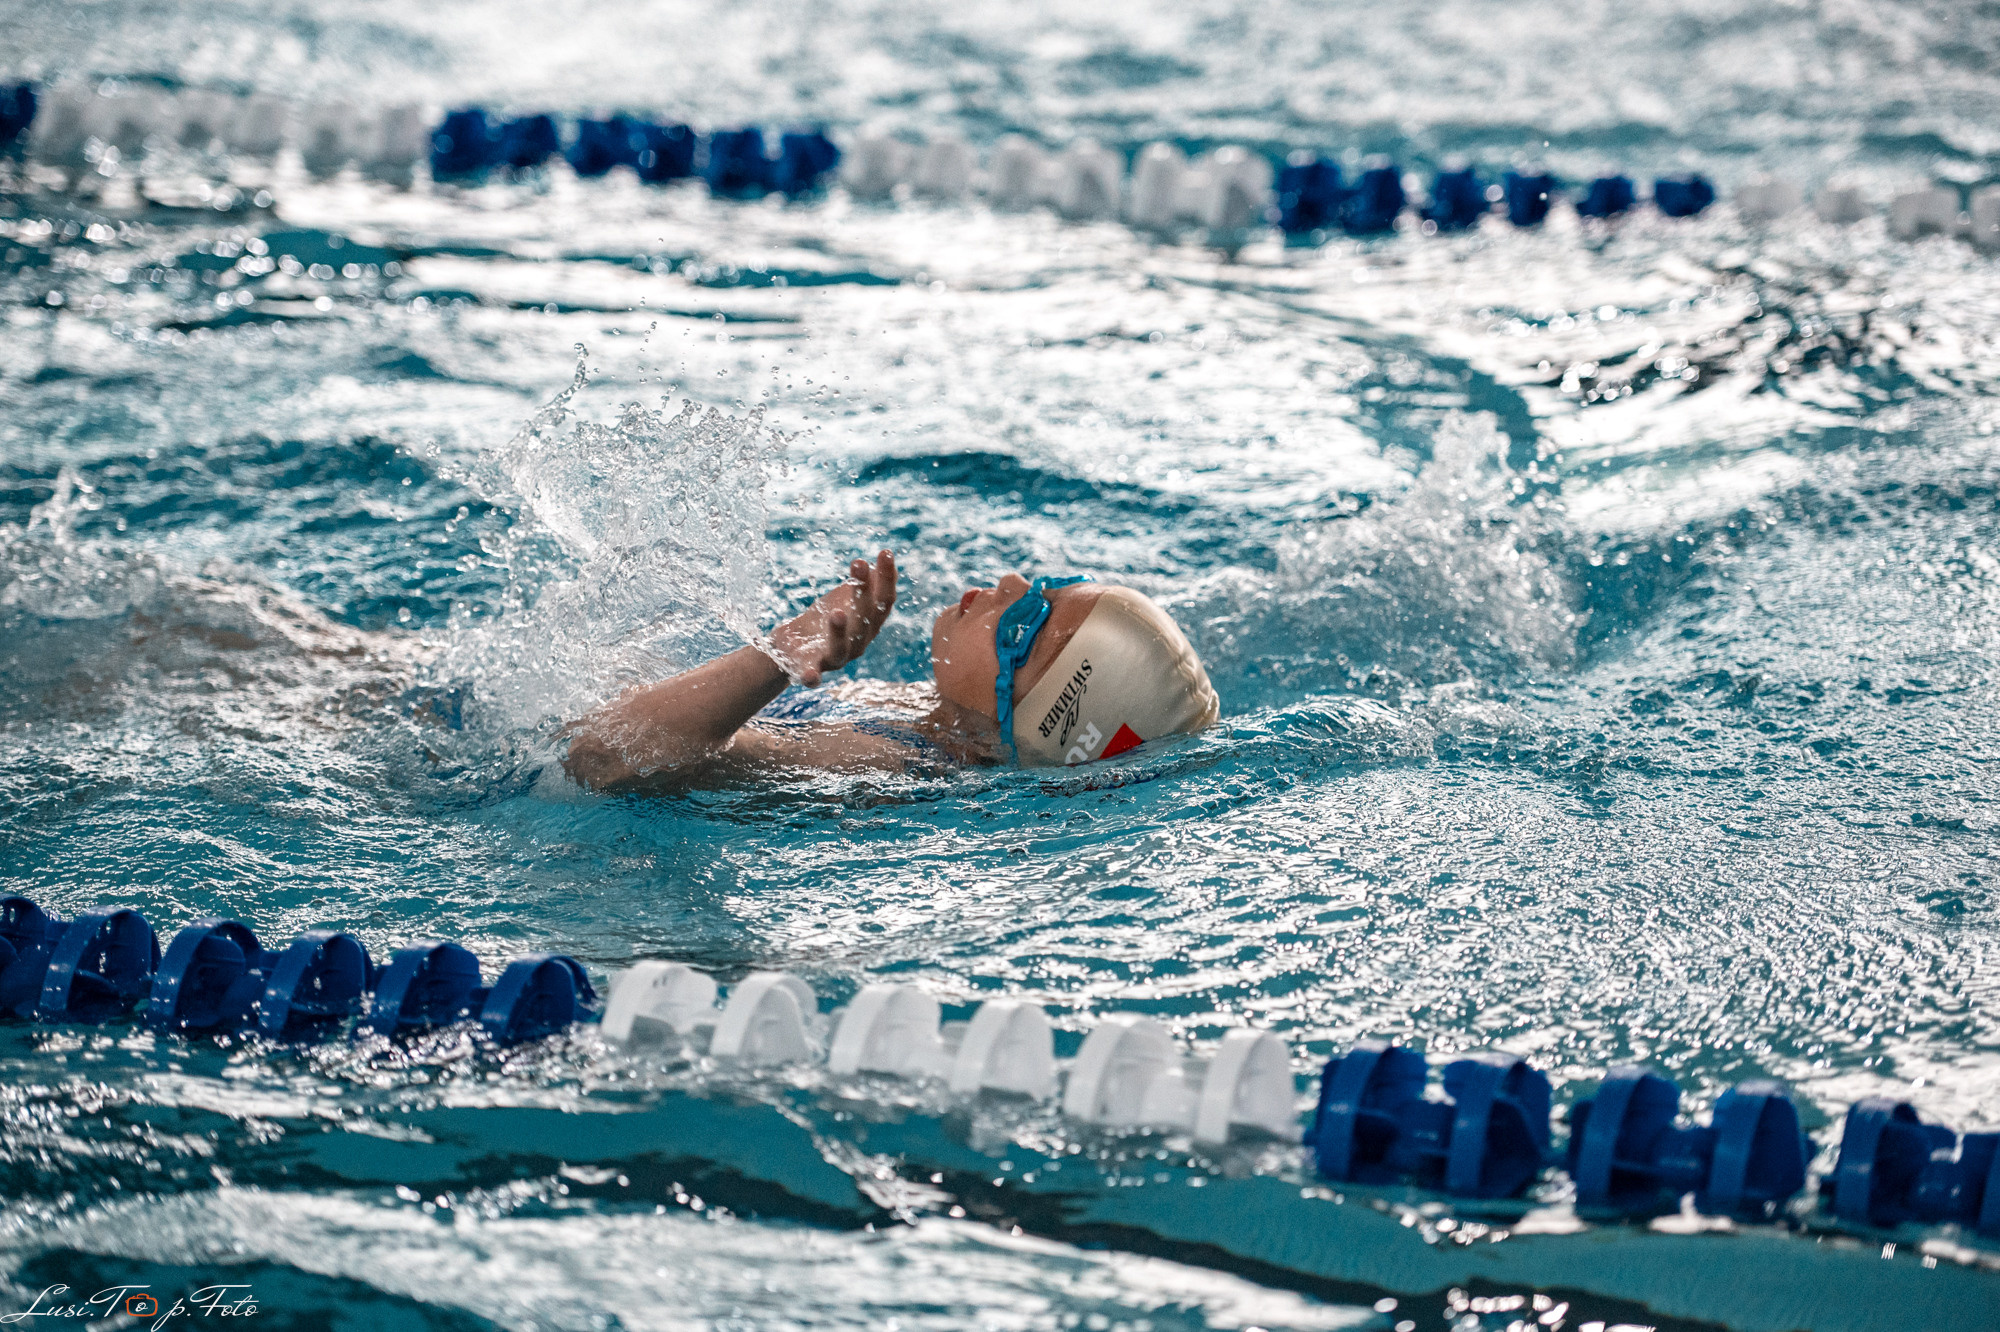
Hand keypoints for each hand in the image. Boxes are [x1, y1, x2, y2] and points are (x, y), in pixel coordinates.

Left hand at [767, 551, 897, 685]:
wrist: (791, 647)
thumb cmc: (823, 621)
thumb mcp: (844, 598)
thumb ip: (864, 584)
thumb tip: (882, 560)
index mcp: (869, 625)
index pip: (884, 602)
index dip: (887, 578)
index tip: (885, 553)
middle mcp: (858, 644)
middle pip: (865, 621)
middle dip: (864, 593)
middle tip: (859, 564)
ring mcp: (835, 658)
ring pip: (842, 648)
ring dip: (840, 631)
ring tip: (836, 613)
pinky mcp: (810, 669)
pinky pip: (812, 676)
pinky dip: (811, 676)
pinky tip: (809, 676)